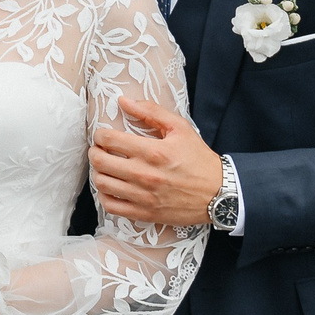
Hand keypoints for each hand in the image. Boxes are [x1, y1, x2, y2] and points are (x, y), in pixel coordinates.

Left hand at [91, 96, 223, 228]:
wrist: (219, 193)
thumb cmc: (199, 159)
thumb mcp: (181, 129)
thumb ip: (151, 111)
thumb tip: (123, 101)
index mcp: (153, 151)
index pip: (109, 139)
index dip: (100, 134)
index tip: (104, 135)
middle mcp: (145, 174)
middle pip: (100, 161)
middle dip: (95, 151)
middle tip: (100, 149)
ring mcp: (143, 196)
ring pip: (102, 183)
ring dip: (98, 172)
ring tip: (105, 167)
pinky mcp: (144, 213)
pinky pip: (110, 206)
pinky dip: (104, 196)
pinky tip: (112, 187)